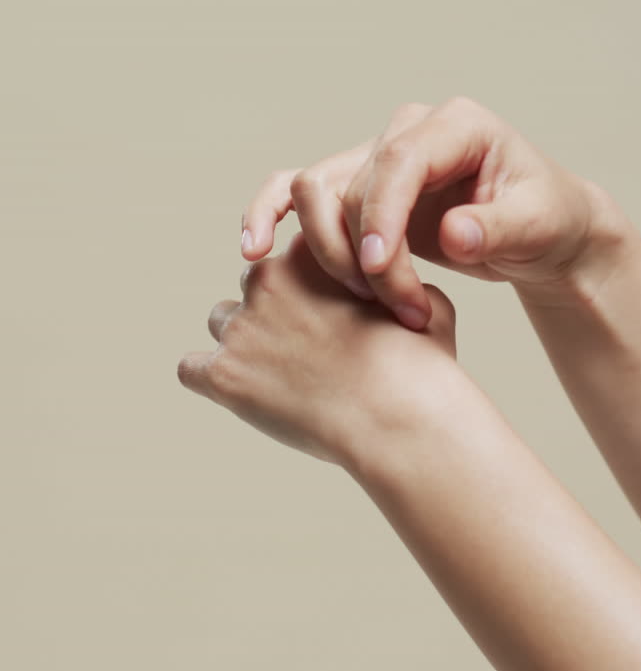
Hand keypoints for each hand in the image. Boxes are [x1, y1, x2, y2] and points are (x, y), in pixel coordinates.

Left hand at [177, 231, 457, 470]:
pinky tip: (237, 393)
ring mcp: (243, 326)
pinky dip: (208, 380)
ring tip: (277, 377)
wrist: (400, 416)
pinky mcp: (224, 373)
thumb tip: (394, 290)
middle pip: (252, 284)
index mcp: (312, 254)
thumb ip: (392, 285)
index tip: (323, 315)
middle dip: (272, 313)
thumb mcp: (421, 302)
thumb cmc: (421, 364)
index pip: (289, 257)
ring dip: (242, 344)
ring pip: (221, 323)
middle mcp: (269, 279)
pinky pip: (191, 369)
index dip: (308, 287)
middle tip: (303, 351)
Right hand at [240, 96, 619, 329]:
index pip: (398, 159)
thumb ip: (498, 228)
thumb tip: (455, 232)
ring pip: (316, 191)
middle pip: (350, 182)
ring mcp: (376, 158)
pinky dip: (270, 214)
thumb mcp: (539, 224)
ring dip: (326, 251)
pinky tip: (254, 249)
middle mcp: (407, 132)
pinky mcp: (357, 189)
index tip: (379, 269)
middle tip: (398, 309)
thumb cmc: (546, 218)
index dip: (381, 213)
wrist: (541, 231)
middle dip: (363, 253)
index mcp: (455, 125)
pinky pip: (298, 193)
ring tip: (361, 301)